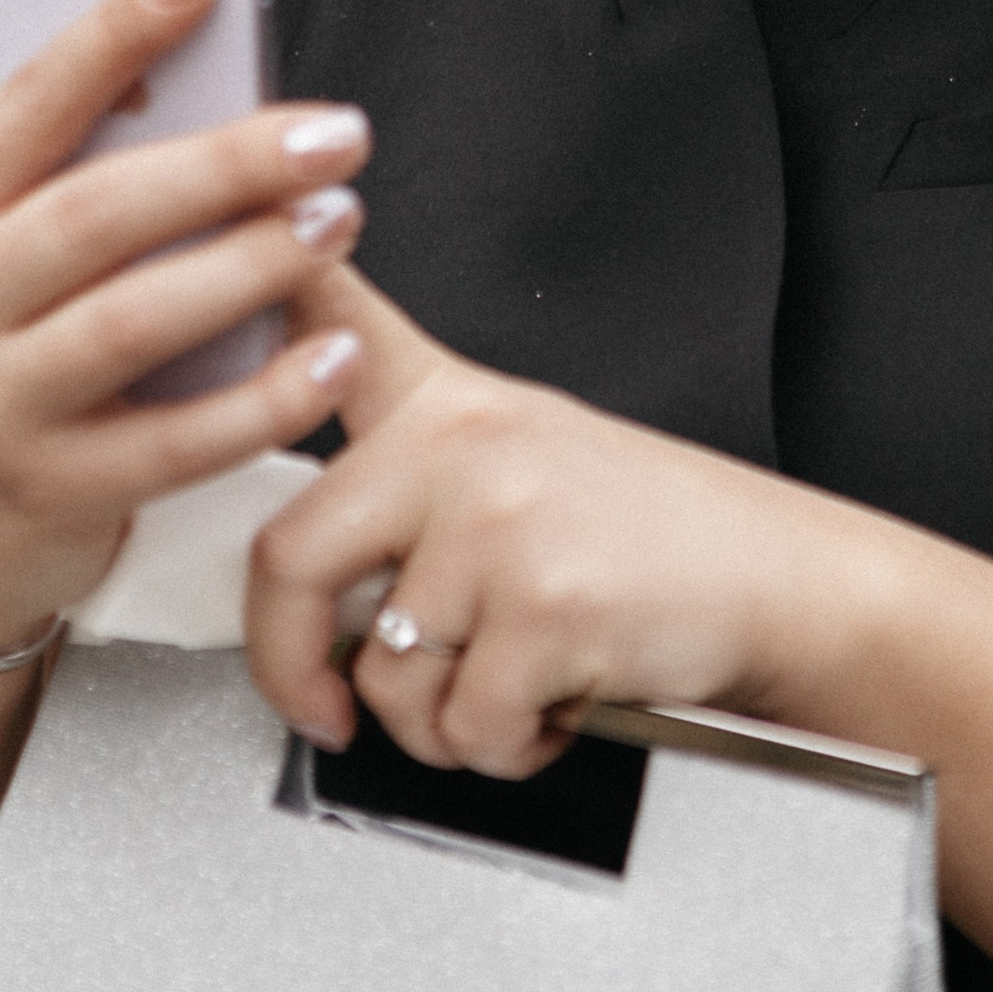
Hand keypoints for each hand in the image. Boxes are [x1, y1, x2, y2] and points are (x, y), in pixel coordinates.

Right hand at [0, 0, 386, 659]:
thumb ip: (69, 171)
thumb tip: (197, 74)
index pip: (27, 104)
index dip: (114, 32)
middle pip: (98, 213)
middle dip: (228, 163)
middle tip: (334, 132)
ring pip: (136, 321)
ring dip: (253, 265)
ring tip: (338, 217)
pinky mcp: (54, 493)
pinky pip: (178, 443)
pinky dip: (266, 399)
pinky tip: (334, 354)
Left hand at [246, 332, 880, 775]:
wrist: (785, 584)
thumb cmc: (655, 536)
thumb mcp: (526, 451)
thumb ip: (418, 470)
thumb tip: (313, 556)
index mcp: (447, 402)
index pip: (328, 317)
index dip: (249, 278)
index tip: (207, 244)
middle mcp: (460, 444)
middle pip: (290, 559)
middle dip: (294, 668)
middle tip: (330, 703)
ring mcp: (500, 520)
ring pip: (384, 673)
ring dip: (443, 721)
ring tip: (514, 678)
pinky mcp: (544, 606)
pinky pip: (465, 725)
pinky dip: (507, 747)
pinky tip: (560, 698)